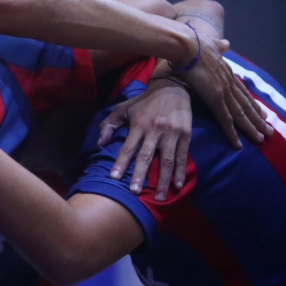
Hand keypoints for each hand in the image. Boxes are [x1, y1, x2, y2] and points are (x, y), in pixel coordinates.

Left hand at [99, 79, 191, 199]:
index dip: (121, 163)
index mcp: (139, 124)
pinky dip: (180, 172)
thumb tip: (100, 142)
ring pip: (166, 160)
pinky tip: (177, 186)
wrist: (172, 88)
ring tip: (159, 197)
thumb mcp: (123, 108)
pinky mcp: (186, 135)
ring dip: (163, 180)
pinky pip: (182, 156)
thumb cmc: (144, 102)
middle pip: (146, 156)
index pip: (128, 147)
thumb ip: (109, 124)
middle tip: (134, 191)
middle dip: (140, 175)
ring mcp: (172, 133)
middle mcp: (155, 129)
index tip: (114, 178)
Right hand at [181, 37, 271, 147]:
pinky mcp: (215, 99)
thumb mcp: (211, 44)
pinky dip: (232, 133)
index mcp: (227, 72)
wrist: (187, 46)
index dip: (253, 103)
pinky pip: (225, 120)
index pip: (243, 91)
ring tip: (262, 138)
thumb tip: (226, 43)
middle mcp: (230, 83)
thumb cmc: (193, 44)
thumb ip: (219, 46)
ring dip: (252, 127)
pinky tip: (238, 144)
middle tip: (269, 131)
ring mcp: (224, 92)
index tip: (263, 113)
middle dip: (258, 119)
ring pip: (241, 114)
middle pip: (247, 105)